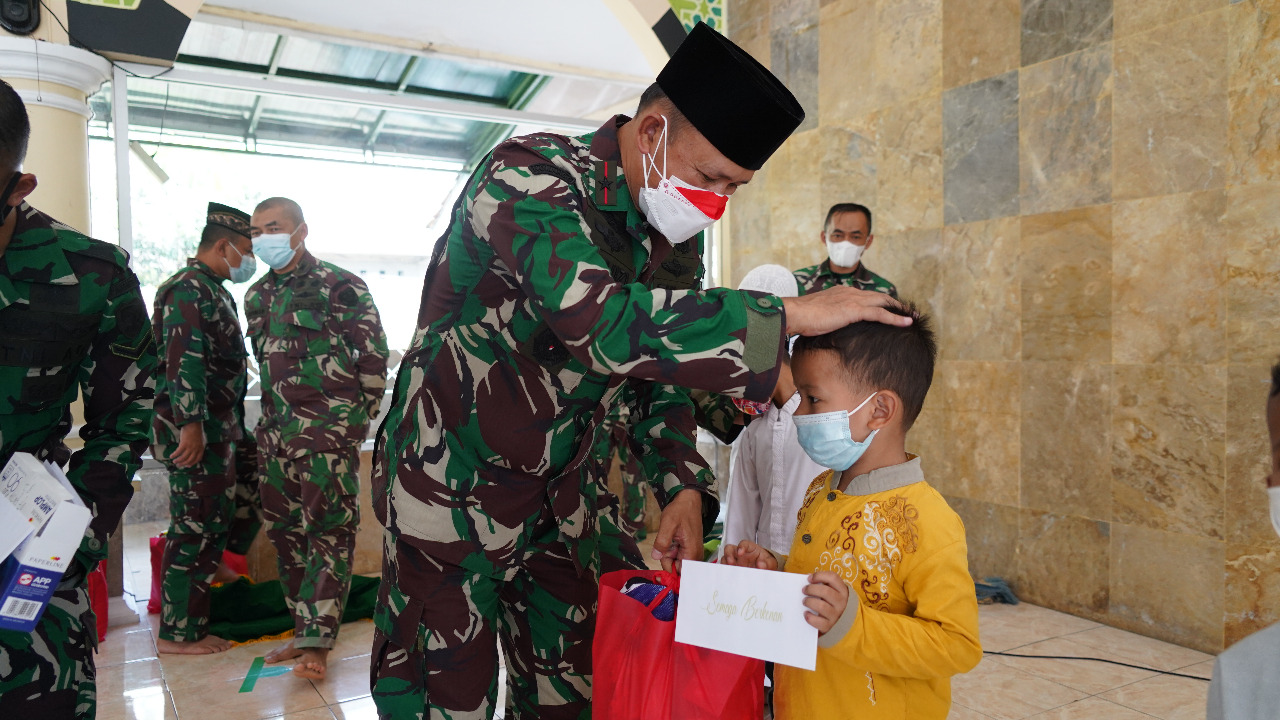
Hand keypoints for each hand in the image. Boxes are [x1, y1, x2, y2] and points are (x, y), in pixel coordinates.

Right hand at [170, 422, 205, 468]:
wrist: (193, 424)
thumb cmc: (196, 432)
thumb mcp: (200, 440)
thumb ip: (198, 447)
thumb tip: (193, 452)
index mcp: (201, 448)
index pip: (197, 459)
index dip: (192, 463)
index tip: (187, 466)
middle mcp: (196, 449)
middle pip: (190, 460)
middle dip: (183, 464)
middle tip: (178, 465)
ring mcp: (190, 447)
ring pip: (184, 457)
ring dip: (178, 461)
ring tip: (174, 461)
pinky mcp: (184, 444)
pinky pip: (178, 452)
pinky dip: (174, 455)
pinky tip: (171, 456)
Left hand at [652, 489, 703, 572]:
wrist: (688, 500)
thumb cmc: (680, 510)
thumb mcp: (668, 524)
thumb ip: (662, 542)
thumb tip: (656, 557)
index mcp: (691, 552)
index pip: (681, 574)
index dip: (669, 574)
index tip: (660, 568)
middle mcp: (695, 555)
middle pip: (677, 568)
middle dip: (667, 560)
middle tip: (665, 544)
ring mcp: (692, 552)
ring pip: (676, 562)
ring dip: (668, 553)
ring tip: (670, 537)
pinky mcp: (689, 549)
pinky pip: (677, 556)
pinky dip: (671, 550)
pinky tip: (672, 539)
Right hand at [720, 540, 776, 569]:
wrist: (765, 570)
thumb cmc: (766, 562)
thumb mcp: (770, 562)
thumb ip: (767, 563)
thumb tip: (761, 565)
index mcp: (749, 548)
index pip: (743, 544)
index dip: (741, 547)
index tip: (740, 553)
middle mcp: (739, 553)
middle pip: (729, 549)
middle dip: (729, 555)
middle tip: (731, 563)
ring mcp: (735, 560)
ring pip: (725, 558)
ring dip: (725, 564)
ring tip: (729, 571)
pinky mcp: (732, 568)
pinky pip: (726, 568)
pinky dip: (726, 571)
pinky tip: (729, 576)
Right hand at [781, 287, 911, 335]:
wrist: (794, 314)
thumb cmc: (801, 319)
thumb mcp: (818, 318)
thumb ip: (829, 320)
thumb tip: (830, 331)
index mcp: (841, 293)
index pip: (866, 297)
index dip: (880, 303)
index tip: (890, 309)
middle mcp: (850, 293)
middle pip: (879, 297)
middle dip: (895, 304)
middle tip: (909, 312)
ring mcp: (853, 300)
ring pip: (883, 303)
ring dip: (900, 310)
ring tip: (913, 317)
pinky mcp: (854, 310)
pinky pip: (880, 313)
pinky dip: (896, 318)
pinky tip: (907, 323)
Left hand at [803, 571, 850, 635]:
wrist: (839, 623)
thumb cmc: (831, 603)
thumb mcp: (832, 592)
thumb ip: (822, 584)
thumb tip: (809, 577)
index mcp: (842, 591)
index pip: (833, 578)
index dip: (819, 576)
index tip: (809, 578)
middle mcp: (841, 602)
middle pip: (825, 591)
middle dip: (811, 589)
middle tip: (804, 590)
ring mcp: (836, 615)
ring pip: (821, 606)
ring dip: (809, 602)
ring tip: (804, 601)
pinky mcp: (829, 626)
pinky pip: (818, 621)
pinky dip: (810, 617)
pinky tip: (806, 613)